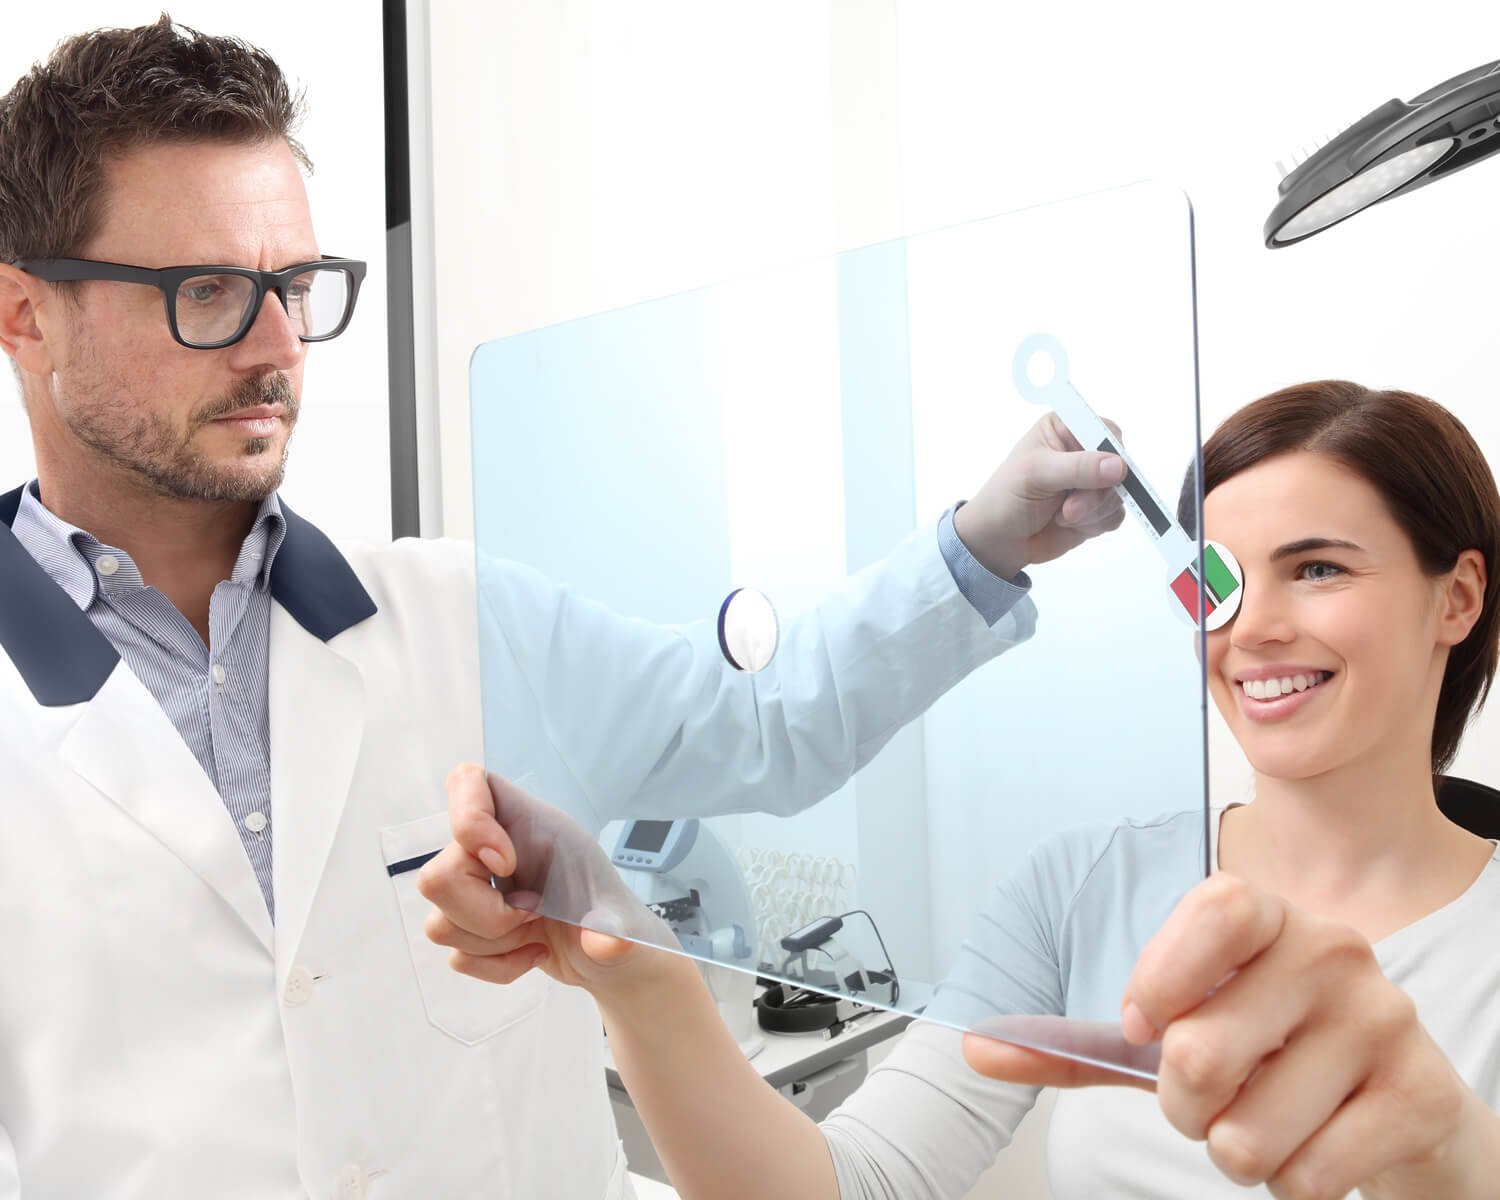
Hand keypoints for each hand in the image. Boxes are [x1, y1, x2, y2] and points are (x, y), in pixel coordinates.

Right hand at [418, 764, 680, 998]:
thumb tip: (611, 942)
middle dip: (486, 915)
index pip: (467, 781)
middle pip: (436, 876)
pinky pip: (456, 956)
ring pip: (438, 923)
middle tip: (533, 914)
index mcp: (527, 823)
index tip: (507, 864)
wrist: (611, 956)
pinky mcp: (472, 929)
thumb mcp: (622, 918)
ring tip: (536, 934)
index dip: (468, 820)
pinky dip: (496, 966)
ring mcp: (477, 891)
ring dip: (493, 944)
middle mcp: (493, 851)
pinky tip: (532, 954)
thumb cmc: (615, 917)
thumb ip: (613, 926)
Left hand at [952, 411, 1126, 579]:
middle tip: (1068, 507)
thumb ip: (1078, 468)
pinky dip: (1095, 524)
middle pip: (1118, 466)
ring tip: (1062, 515)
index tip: (1104, 474)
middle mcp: (1081, 452)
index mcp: (1064, 430)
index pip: (1105, 431)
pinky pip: (1115, 514)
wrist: (999, 542)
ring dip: (1093, 511)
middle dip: (1096, 492)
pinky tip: (1069, 524)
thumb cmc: (1006, 499)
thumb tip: (1118, 466)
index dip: (1110, 454)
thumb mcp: (1036, 474)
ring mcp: (1091, 482)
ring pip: (1118, 493)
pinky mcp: (1096, 508)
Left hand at [962, 873, 1498, 1198]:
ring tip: (1269, 1121)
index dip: (1163, 974)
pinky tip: (1318, 1144)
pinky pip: (1308, 1176)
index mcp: (1266, 917)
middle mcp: (1330, 949)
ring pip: (1247, 1134)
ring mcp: (1382, 1018)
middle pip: (1202, 1053)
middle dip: (1183, 1108)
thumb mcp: (1174, 1034)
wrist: (1396, 1103)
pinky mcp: (1421, 1093)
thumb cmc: (1265, 1055)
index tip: (1142, 1026)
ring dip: (1237, 1152)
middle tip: (1212, 1100)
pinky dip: (1292, 1184)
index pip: (1215, 908)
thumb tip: (974, 1046)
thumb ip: (1080, 1043)